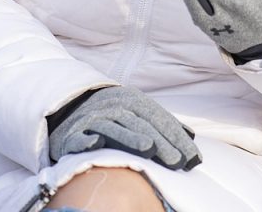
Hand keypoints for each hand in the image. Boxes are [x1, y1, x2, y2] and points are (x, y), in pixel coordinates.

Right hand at [48, 84, 201, 170]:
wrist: (70, 107)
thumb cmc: (113, 115)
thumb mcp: (138, 112)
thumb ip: (163, 124)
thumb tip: (191, 137)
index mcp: (132, 101)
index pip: (157, 118)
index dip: (174, 136)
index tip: (192, 157)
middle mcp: (113, 106)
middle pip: (139, 123)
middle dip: (160, 141)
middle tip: (177, 161)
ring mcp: (92, 119)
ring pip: (113, 128)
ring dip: (130, 137)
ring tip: (148, 148)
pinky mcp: (72, 134)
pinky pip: (79, 137)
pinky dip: (87, 140)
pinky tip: (98, 144)